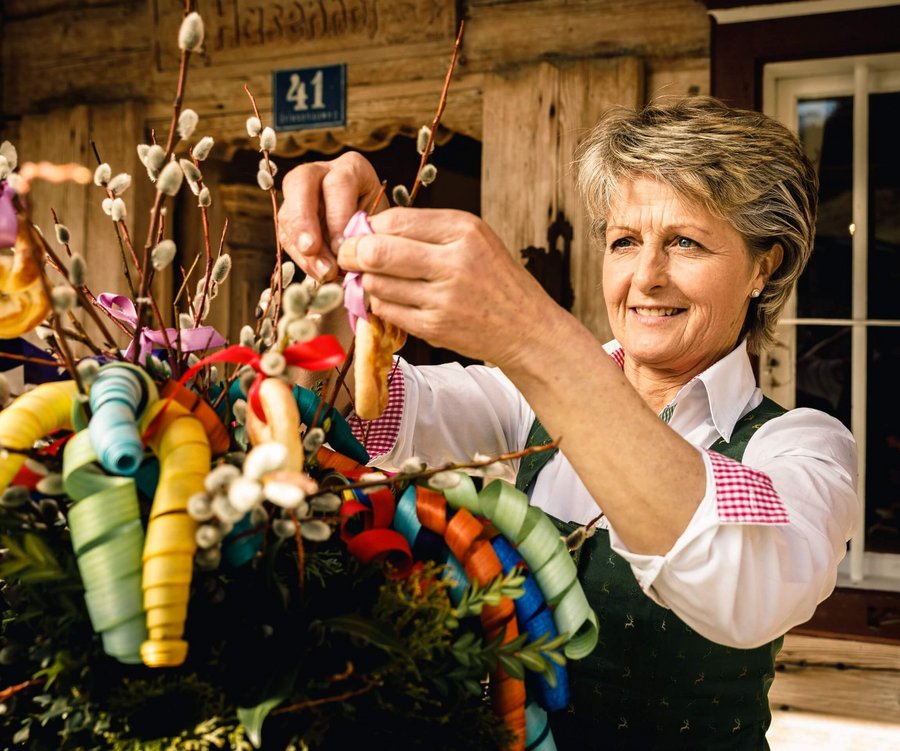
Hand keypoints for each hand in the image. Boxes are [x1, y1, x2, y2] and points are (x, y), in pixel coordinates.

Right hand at [277, 152, 387, 280]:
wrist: (376, 237)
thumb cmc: (384, 227)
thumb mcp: (382, 226)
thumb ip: (365, 234)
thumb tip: (344, 255)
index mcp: (352, 168)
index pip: (338, 183)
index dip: (338, 216)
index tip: (343, 246)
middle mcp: (322, 172)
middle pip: (299, 182)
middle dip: (303, 220)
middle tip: (311, 250)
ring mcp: (302, 194)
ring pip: (287, 212)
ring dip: (302, 247)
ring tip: (322, 272)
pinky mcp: (291, 216)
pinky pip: (285, 235)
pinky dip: (300, 257)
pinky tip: (318, 272)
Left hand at [338, 207, 561, 367]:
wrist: (527, 328)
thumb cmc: (495, 280)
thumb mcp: (472, 240)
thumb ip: (425, 231)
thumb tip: (368, 229)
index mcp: (463, 230)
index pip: (394, 220)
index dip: (366, 227)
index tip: (359, 234)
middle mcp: (454, 261)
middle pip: (377, 251)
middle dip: (352, 254)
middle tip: (348, 258)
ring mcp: (444, 298)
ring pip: (377, 284)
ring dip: (367, 283)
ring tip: (377, 280)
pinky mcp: (435, 327)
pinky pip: (387, 311)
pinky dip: (381, 304)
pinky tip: (392, 300)